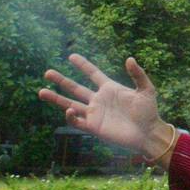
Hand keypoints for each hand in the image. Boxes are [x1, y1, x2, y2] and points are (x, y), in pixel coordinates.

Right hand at [39, 54, 170, 159]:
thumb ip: (138, 74)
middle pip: (75, 88)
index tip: (71, 56)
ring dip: (56, 99)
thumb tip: (129, 58)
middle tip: (47, 72)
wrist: (148, 133)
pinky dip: (71, 116)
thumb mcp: (146, 90)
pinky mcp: (94, 127)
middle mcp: (99, 100)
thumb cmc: (149, 112)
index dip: (83, 65)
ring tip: (41, 91)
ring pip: (70, 104)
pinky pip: (78, 121)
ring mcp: (95, 113)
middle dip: (61, 81)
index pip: (93, 74)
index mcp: (110, 89)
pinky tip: (69, 110)